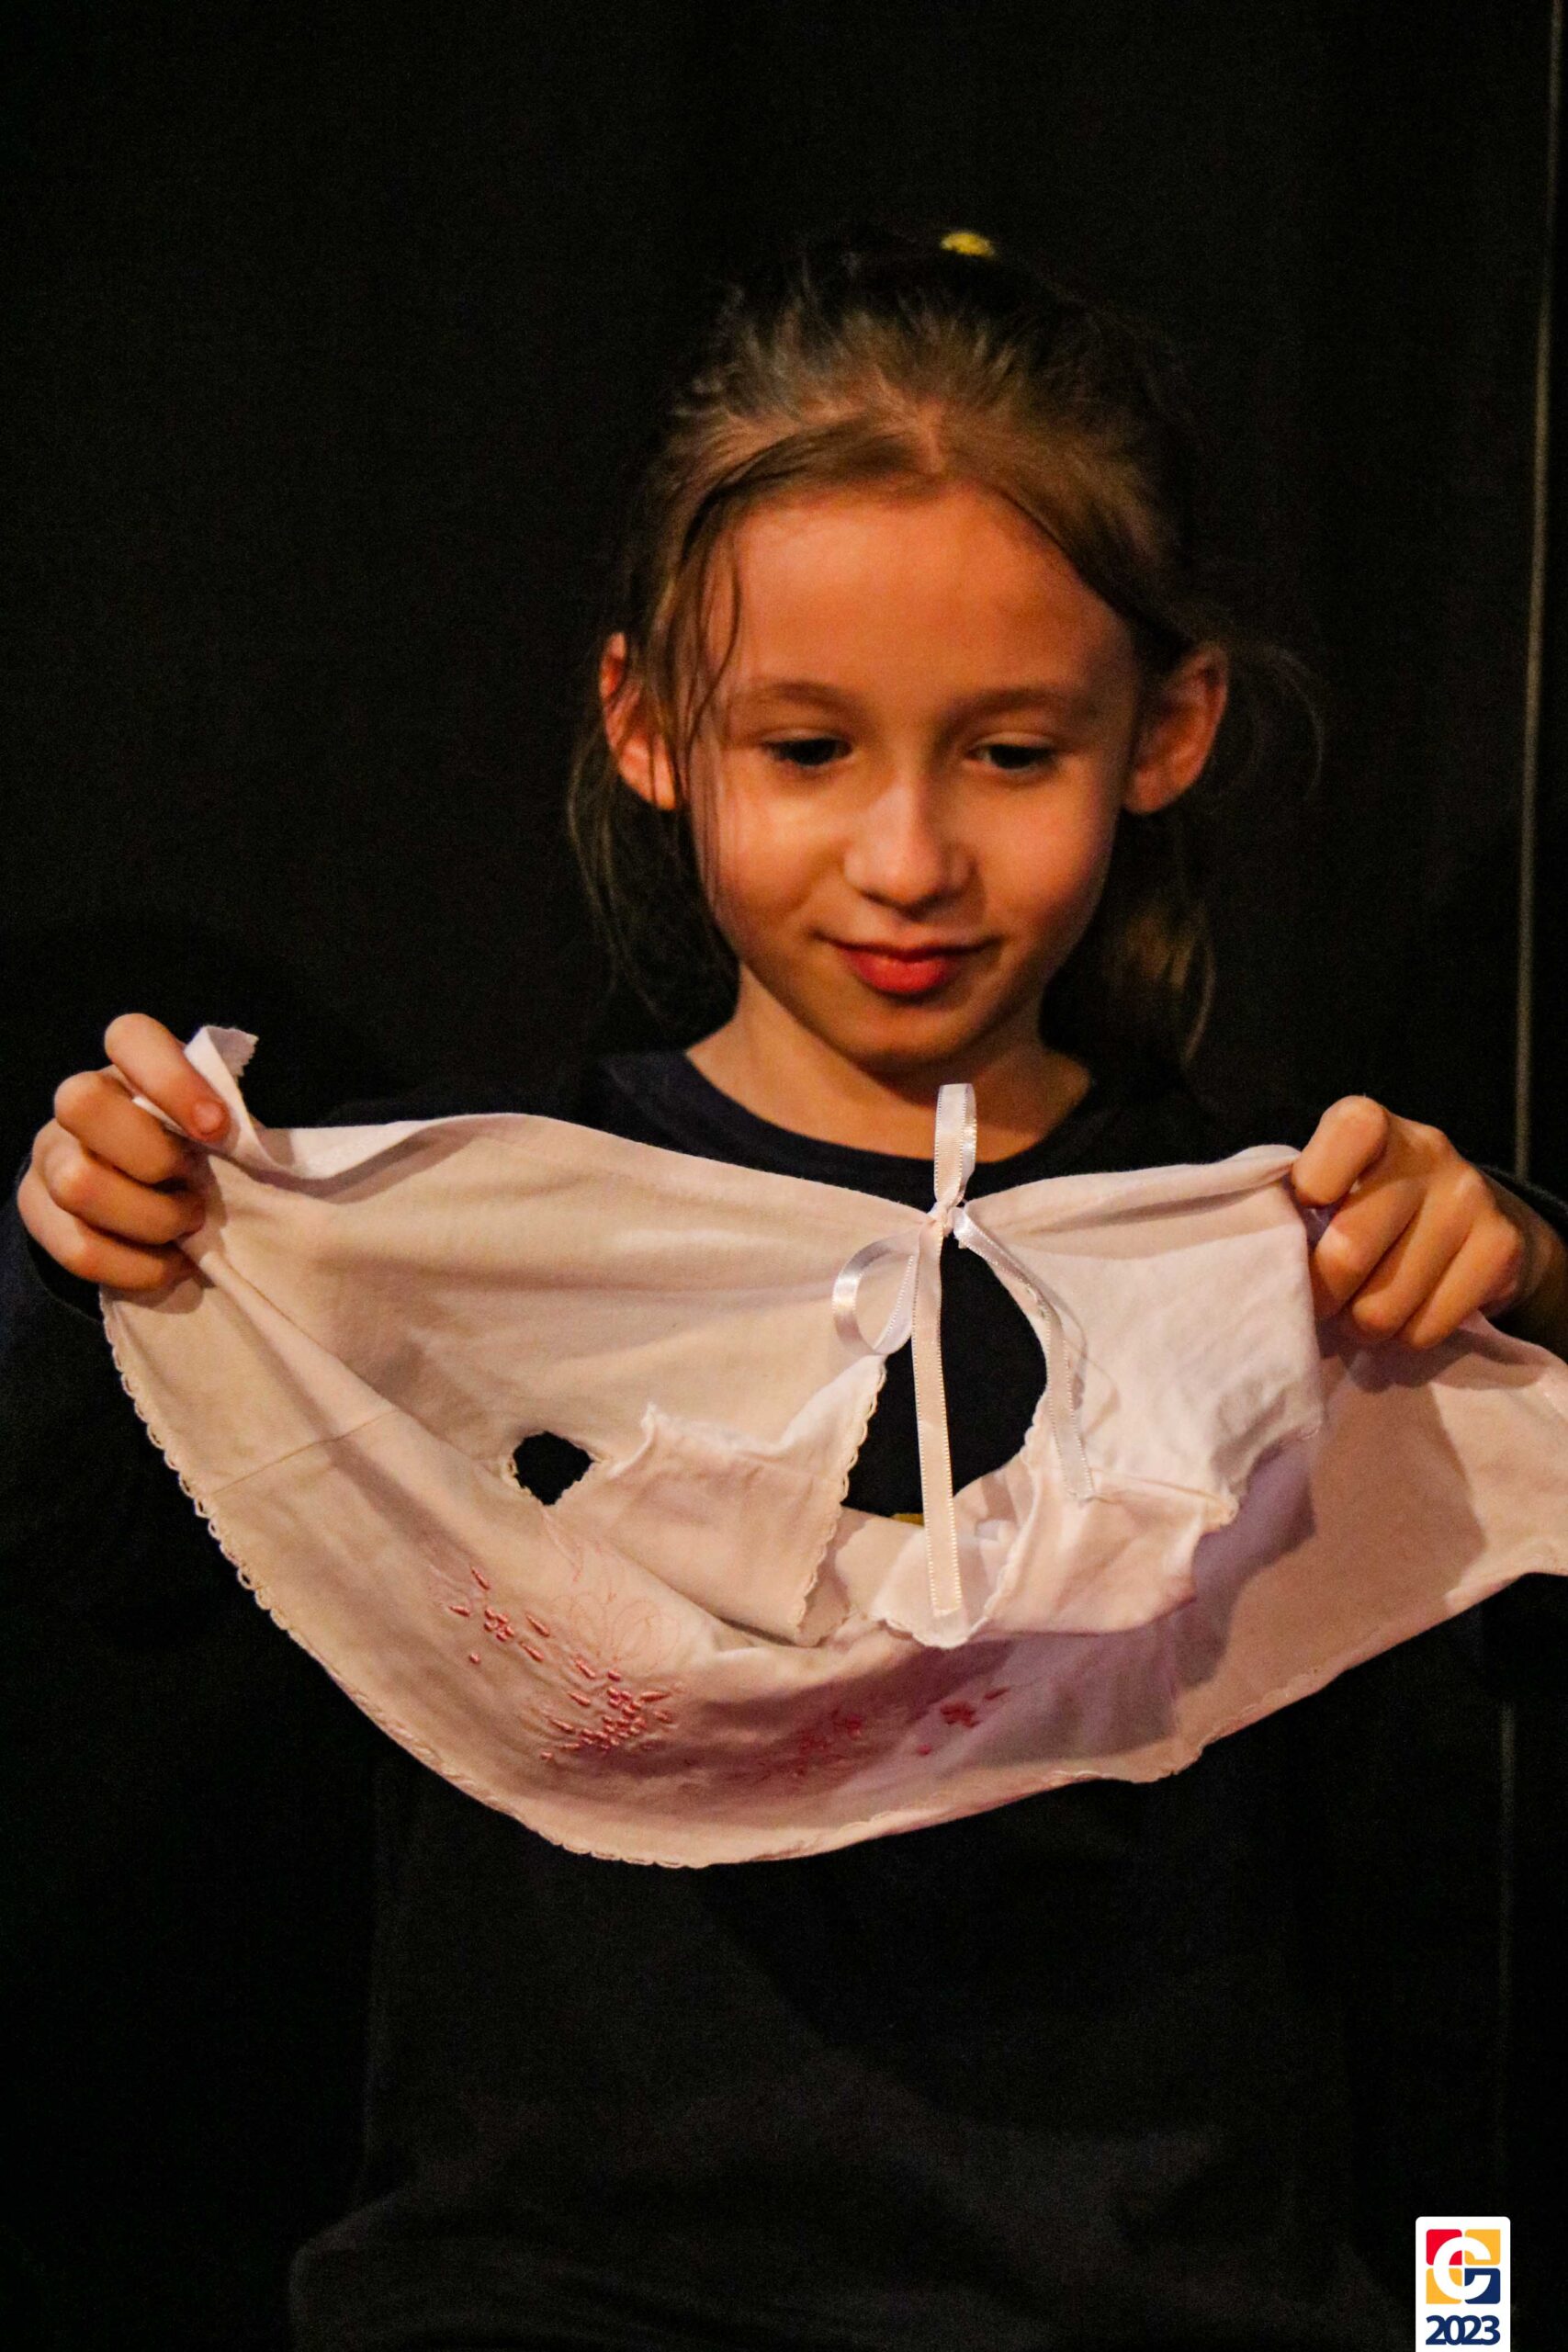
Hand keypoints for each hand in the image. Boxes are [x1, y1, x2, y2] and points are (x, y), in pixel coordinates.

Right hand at [17, 1013, 230, 1292]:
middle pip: (81, 1103)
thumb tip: (261, 1150)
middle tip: (196, 1181)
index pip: (129, 1037)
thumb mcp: (221, 1133)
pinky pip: (79, 1249)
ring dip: (150, 1217)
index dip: (172, 1079)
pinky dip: (138, 1267)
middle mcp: (80, 1102)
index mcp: (130, 1066)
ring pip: (76, 1183)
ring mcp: (50, 1155)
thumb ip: (234, 1128)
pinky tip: (171, 1263)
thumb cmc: (203, 1158)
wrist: (153, 1209)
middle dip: (152, 1156)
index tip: (219, 1129)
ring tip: (187, 1224)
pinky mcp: (38, 1211)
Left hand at [1288, 1095, 1564, 1349]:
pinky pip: (1425, 1327)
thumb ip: (1298, 1204)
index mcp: (1375, 1126)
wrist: (1474, 1218)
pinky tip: (1402, 1318)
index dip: (1315, 1181)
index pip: (1349, 1132)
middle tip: (1319, 1302)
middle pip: (1351, 1248)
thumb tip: (1263, 1257)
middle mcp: (1427, 1153)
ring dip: (1359, 1326)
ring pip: (1383, 1305)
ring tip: (1358, 1314)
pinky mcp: (1500, 1249)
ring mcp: (1469, 1200)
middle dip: (1321, 1294)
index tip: (1308, 1211)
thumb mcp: (1335, 1183)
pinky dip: (1403, 1338)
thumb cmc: (1371, 1203)